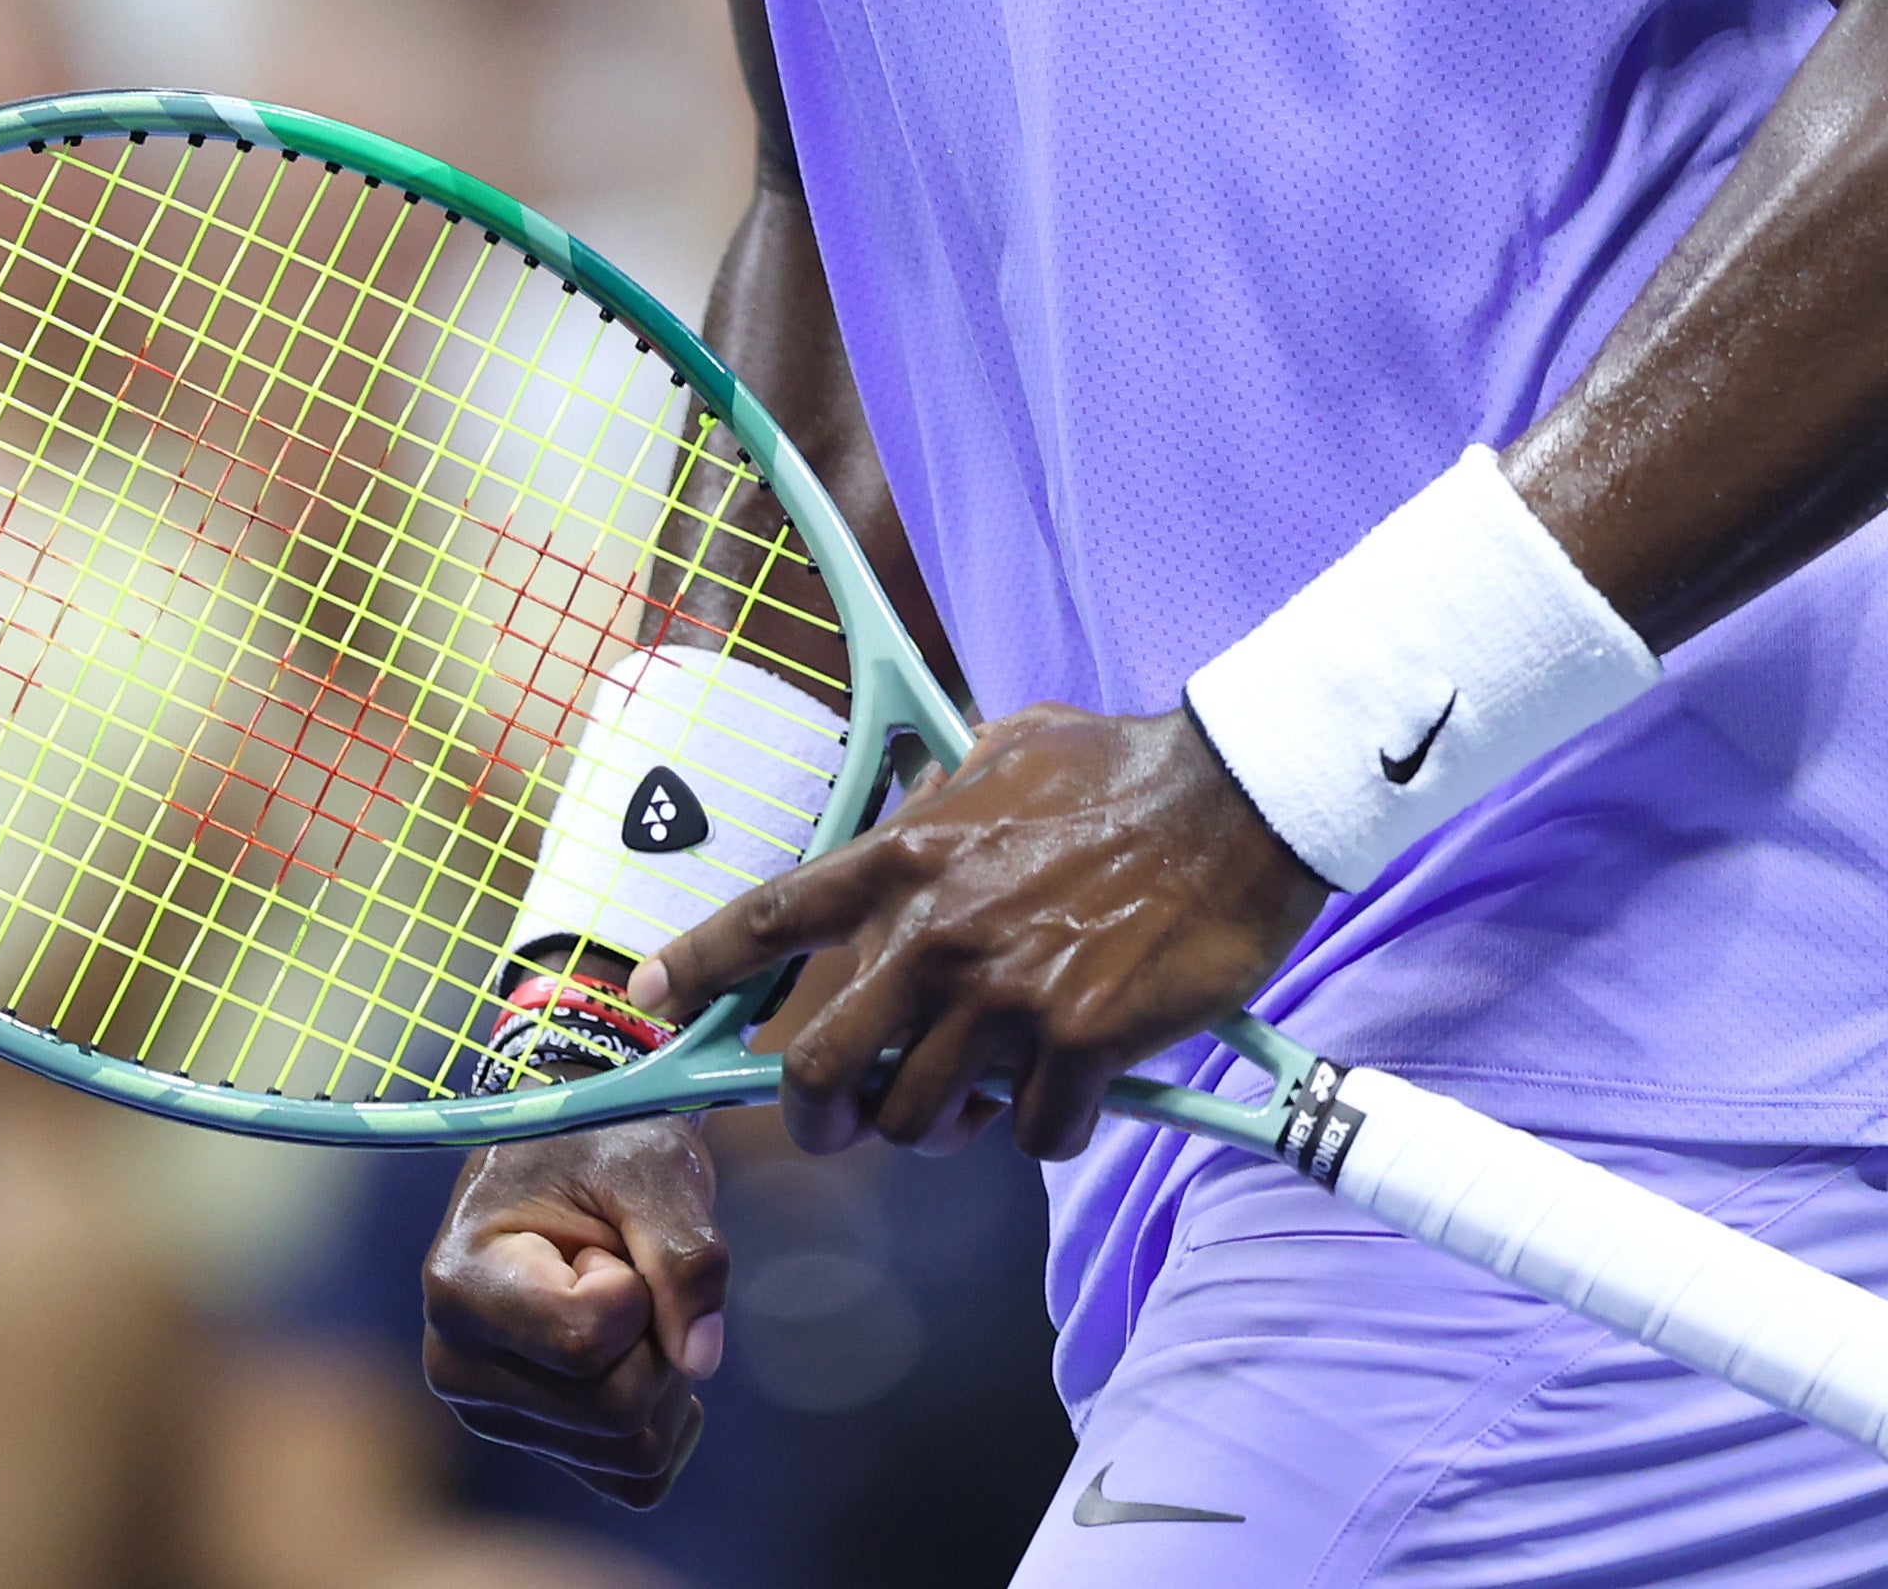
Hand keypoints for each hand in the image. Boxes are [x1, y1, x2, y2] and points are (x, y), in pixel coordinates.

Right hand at [418, 1119, 726, 1506]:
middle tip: (625, 1272)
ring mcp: (494, 1415)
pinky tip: (647, 1356)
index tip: (603, 1239)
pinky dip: (667, 1422)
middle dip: (657, 1339)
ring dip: (664, 1376)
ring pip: (632, 1452)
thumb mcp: (654, 1168)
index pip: (586, 1345)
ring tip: (624, 1304)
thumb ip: (686, 1256)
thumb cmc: (603, 1146)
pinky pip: (638, 1481)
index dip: (633, 1288)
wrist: (575, 1156)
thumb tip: (702, 1361)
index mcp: (460, 1288)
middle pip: (614, 1413)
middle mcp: (457, 1366)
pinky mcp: (539, 1443)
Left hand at [640, 704, 1324, 1163]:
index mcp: (905, 860)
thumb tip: (923, 798)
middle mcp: (934, 935)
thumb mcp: (1009, 751)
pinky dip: (1049, 1128)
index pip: (766, 919)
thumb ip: (945, 793)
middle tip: (849, 1124)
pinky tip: (1078, 1091)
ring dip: (948, 1128)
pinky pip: (1031, 1136)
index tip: (650, 995)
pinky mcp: (1075, 1044)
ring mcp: (1002, 996)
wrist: (1237, 799)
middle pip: (817, 1073)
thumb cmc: (1128, 768)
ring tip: (987, 1099)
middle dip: (822, 1120)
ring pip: (919, 1123)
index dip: (694, 967)